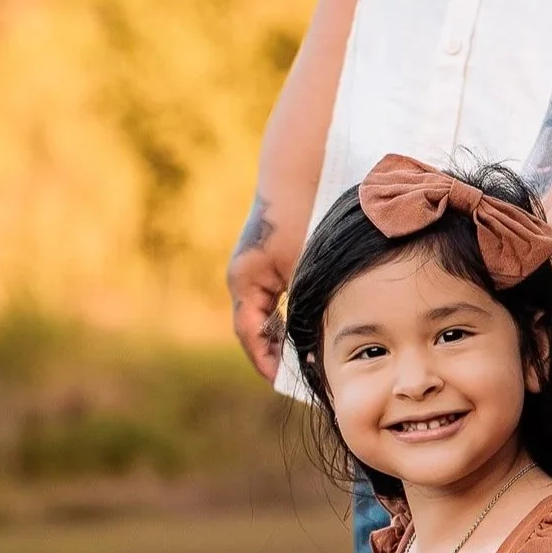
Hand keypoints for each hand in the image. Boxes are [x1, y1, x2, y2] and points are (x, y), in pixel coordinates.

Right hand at [227, 193, 304, 381]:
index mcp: (245, 281)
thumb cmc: (304, 215)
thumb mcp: (305, 265)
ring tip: (302, 360)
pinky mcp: (267, 258)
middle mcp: (243, 276)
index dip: (265, 359)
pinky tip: (306, 327)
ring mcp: (253, 267)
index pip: (249, 333)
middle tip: (295, 378)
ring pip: (264, 312)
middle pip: (253, 327)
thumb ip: (304, 301)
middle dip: (272, 353)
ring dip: (280, 335)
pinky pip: (272, 296)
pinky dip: (285, 313)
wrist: (299, 171)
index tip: (281, 382)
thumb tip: (309, 342)